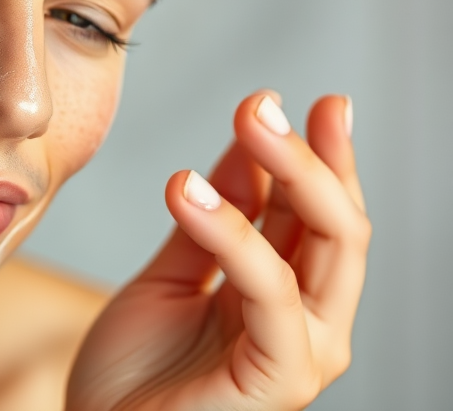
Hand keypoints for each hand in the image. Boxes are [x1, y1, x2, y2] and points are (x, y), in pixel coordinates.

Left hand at [67, 92, 368, 410]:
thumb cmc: (134, 373)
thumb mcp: (172, 275)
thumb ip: (212, 220)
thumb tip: (242, 144)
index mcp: (286, 294)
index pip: (316, 211)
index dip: (313, 152)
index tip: (292, 97)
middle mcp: (309, 320)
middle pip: (337, 221)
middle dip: (309, 152)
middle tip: (264, 100)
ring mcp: (303, 350)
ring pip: (325, 244)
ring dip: (289, 170)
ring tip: (247, 117)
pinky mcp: (282, 377)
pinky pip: (272, 291)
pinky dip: (236, 232)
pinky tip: (189, 188)